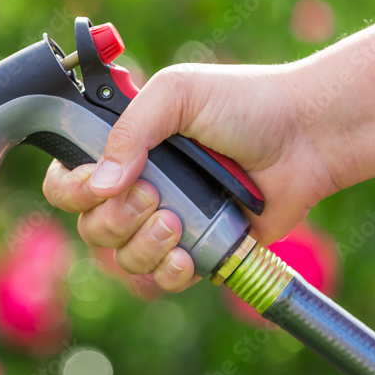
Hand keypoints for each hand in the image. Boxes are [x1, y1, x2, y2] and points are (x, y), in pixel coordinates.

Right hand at [42, 62, 339, 293]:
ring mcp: (164, 223)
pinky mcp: (196, 252)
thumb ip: (129, 130)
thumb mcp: (176, 94)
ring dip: (142, 246)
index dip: (72, 190)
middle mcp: (136, 188)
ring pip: (121, 258)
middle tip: (156, 195)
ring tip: (178, 223)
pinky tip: (186, 257)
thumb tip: (101, 187)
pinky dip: (167, 273)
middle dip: (115, 219)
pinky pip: (160, 279)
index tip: (97, 184)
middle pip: (89, 227)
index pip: (66, 182)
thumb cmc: (244, 104)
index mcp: (122, 149)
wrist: (308, 137)